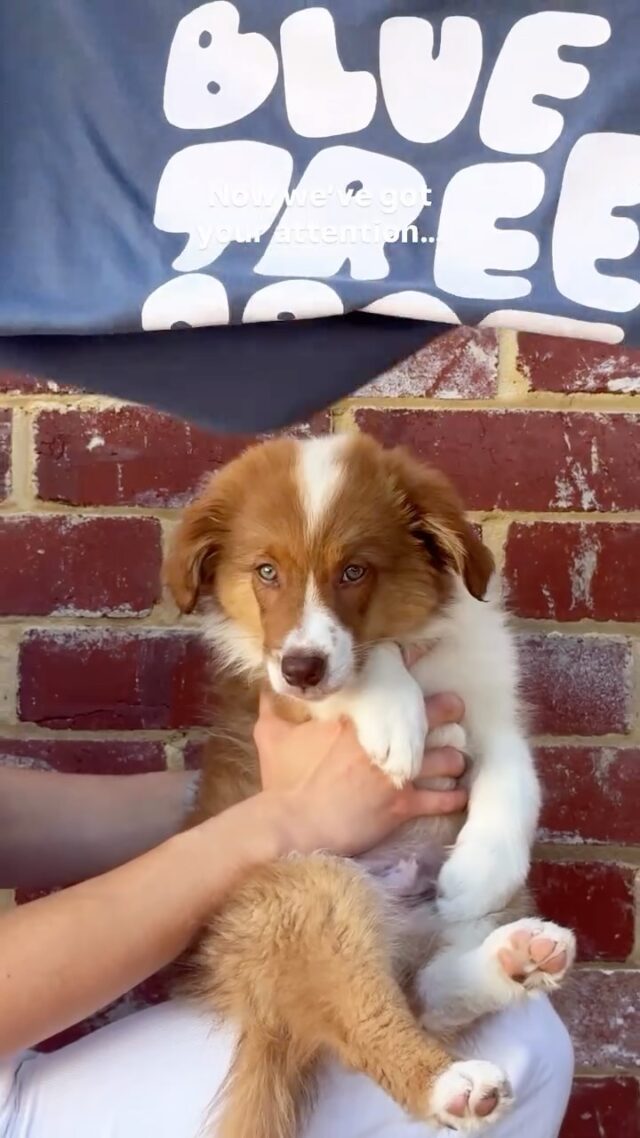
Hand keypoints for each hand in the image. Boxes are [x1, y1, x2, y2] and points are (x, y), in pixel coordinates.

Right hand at [255, 692, 467, 857]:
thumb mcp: (272, 737)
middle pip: (434, 715)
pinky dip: (453, 797)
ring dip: (453, 758)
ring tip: (456, 759)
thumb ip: (272, 708)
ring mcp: (397, 773)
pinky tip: (457, 795)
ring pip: (446, 758)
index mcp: (357, 718)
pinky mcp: (403, 805)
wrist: (292, 825)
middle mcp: (385, 740)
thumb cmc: (283, 782)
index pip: (396, 684)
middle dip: (449, 712)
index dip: (414, 671)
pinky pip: (442, 799)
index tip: (422, 663)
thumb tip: (266, 686)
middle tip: (454, 712)